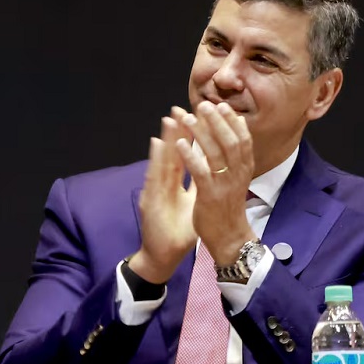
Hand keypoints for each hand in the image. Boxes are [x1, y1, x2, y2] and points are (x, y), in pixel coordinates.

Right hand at [129, 107, 196, 283]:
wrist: (162, 254)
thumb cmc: (178, 229)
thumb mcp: (193, 203)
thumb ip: (198, 184)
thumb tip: (212, 167)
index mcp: (176, 183)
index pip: (185, 155)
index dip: (191, 137)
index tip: (200, 118)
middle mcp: (164, 183)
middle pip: (172, 153)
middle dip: (178, 130)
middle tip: (181, 108)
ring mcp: (156, 189)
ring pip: (162, 159)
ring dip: (166, 138)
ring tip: (170, 118)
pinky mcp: (150, 200)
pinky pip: (154, 177)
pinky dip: (156, 159)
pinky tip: (158, 143)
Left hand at [176, 101, 255, 265]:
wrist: (229, 237)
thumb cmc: (229, 205)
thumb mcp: (237, 178)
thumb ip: (236, 156)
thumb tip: (236, 130)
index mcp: (244, 169)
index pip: (242, 139)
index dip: (232, 121)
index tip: (222, 105)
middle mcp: (237, 174)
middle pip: (230, 142)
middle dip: (217, 122)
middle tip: (204, 105)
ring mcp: (224, 185)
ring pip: (215, 154)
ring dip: (201, 134)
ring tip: (187, 119)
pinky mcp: (210, 196)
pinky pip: (200, 172)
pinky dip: (190, 156)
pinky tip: (180, 144)